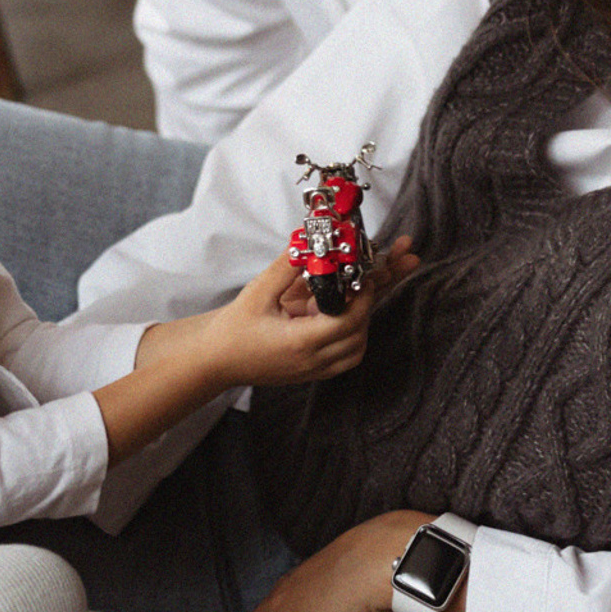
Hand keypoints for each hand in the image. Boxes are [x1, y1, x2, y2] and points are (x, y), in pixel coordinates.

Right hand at [211, 238, 417, 388]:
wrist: (217, 360)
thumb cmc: (234, 328)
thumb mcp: (258, 292)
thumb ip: (287, 267)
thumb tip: (311, 240)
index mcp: (300, 342)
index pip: (347, 322)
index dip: (363, 296)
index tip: (366, 273)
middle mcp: (312, 361)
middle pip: (359, 333)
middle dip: (375, 298)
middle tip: (393, 267)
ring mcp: (315, 369)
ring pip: (357, 347)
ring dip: (365, 317)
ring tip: (372, 284)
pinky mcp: (314, 370)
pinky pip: (346, 355)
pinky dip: (354, 332)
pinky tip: (352, 309)